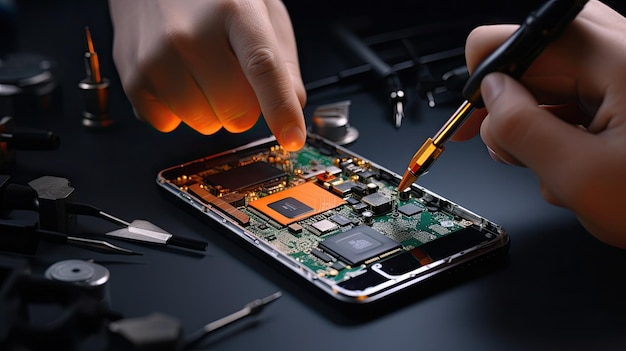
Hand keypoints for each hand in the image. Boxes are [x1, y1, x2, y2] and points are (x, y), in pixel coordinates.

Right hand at [108, 0, 306, 150]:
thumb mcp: (260, 10)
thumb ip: (282, 59)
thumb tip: (293, 104)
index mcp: (235, 10)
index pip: (263, 67)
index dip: (280, 108)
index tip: (292, 138)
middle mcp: (192, 33)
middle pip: (237, 110)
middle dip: (244, 107)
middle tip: (232, 76)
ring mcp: (159, 57)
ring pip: (205, 124)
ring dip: (210, 110)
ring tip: (199, 71)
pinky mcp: (134, 78)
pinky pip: (170, 125)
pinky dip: (178, 112)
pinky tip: (176, 78)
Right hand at [454, 0, 625, 247]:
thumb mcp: (579, 176)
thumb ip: (519, 129)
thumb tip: (488, 95)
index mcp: (610, 56)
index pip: (505, 41)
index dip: (479, 84)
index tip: (473, 121)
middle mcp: (620, 48)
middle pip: (528, 63)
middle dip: (512, 111)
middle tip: (518, 152)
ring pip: (551, 85)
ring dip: (541, 128)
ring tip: (559, 167)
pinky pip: (578, 99)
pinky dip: (568, 132)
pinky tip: (582, 164)